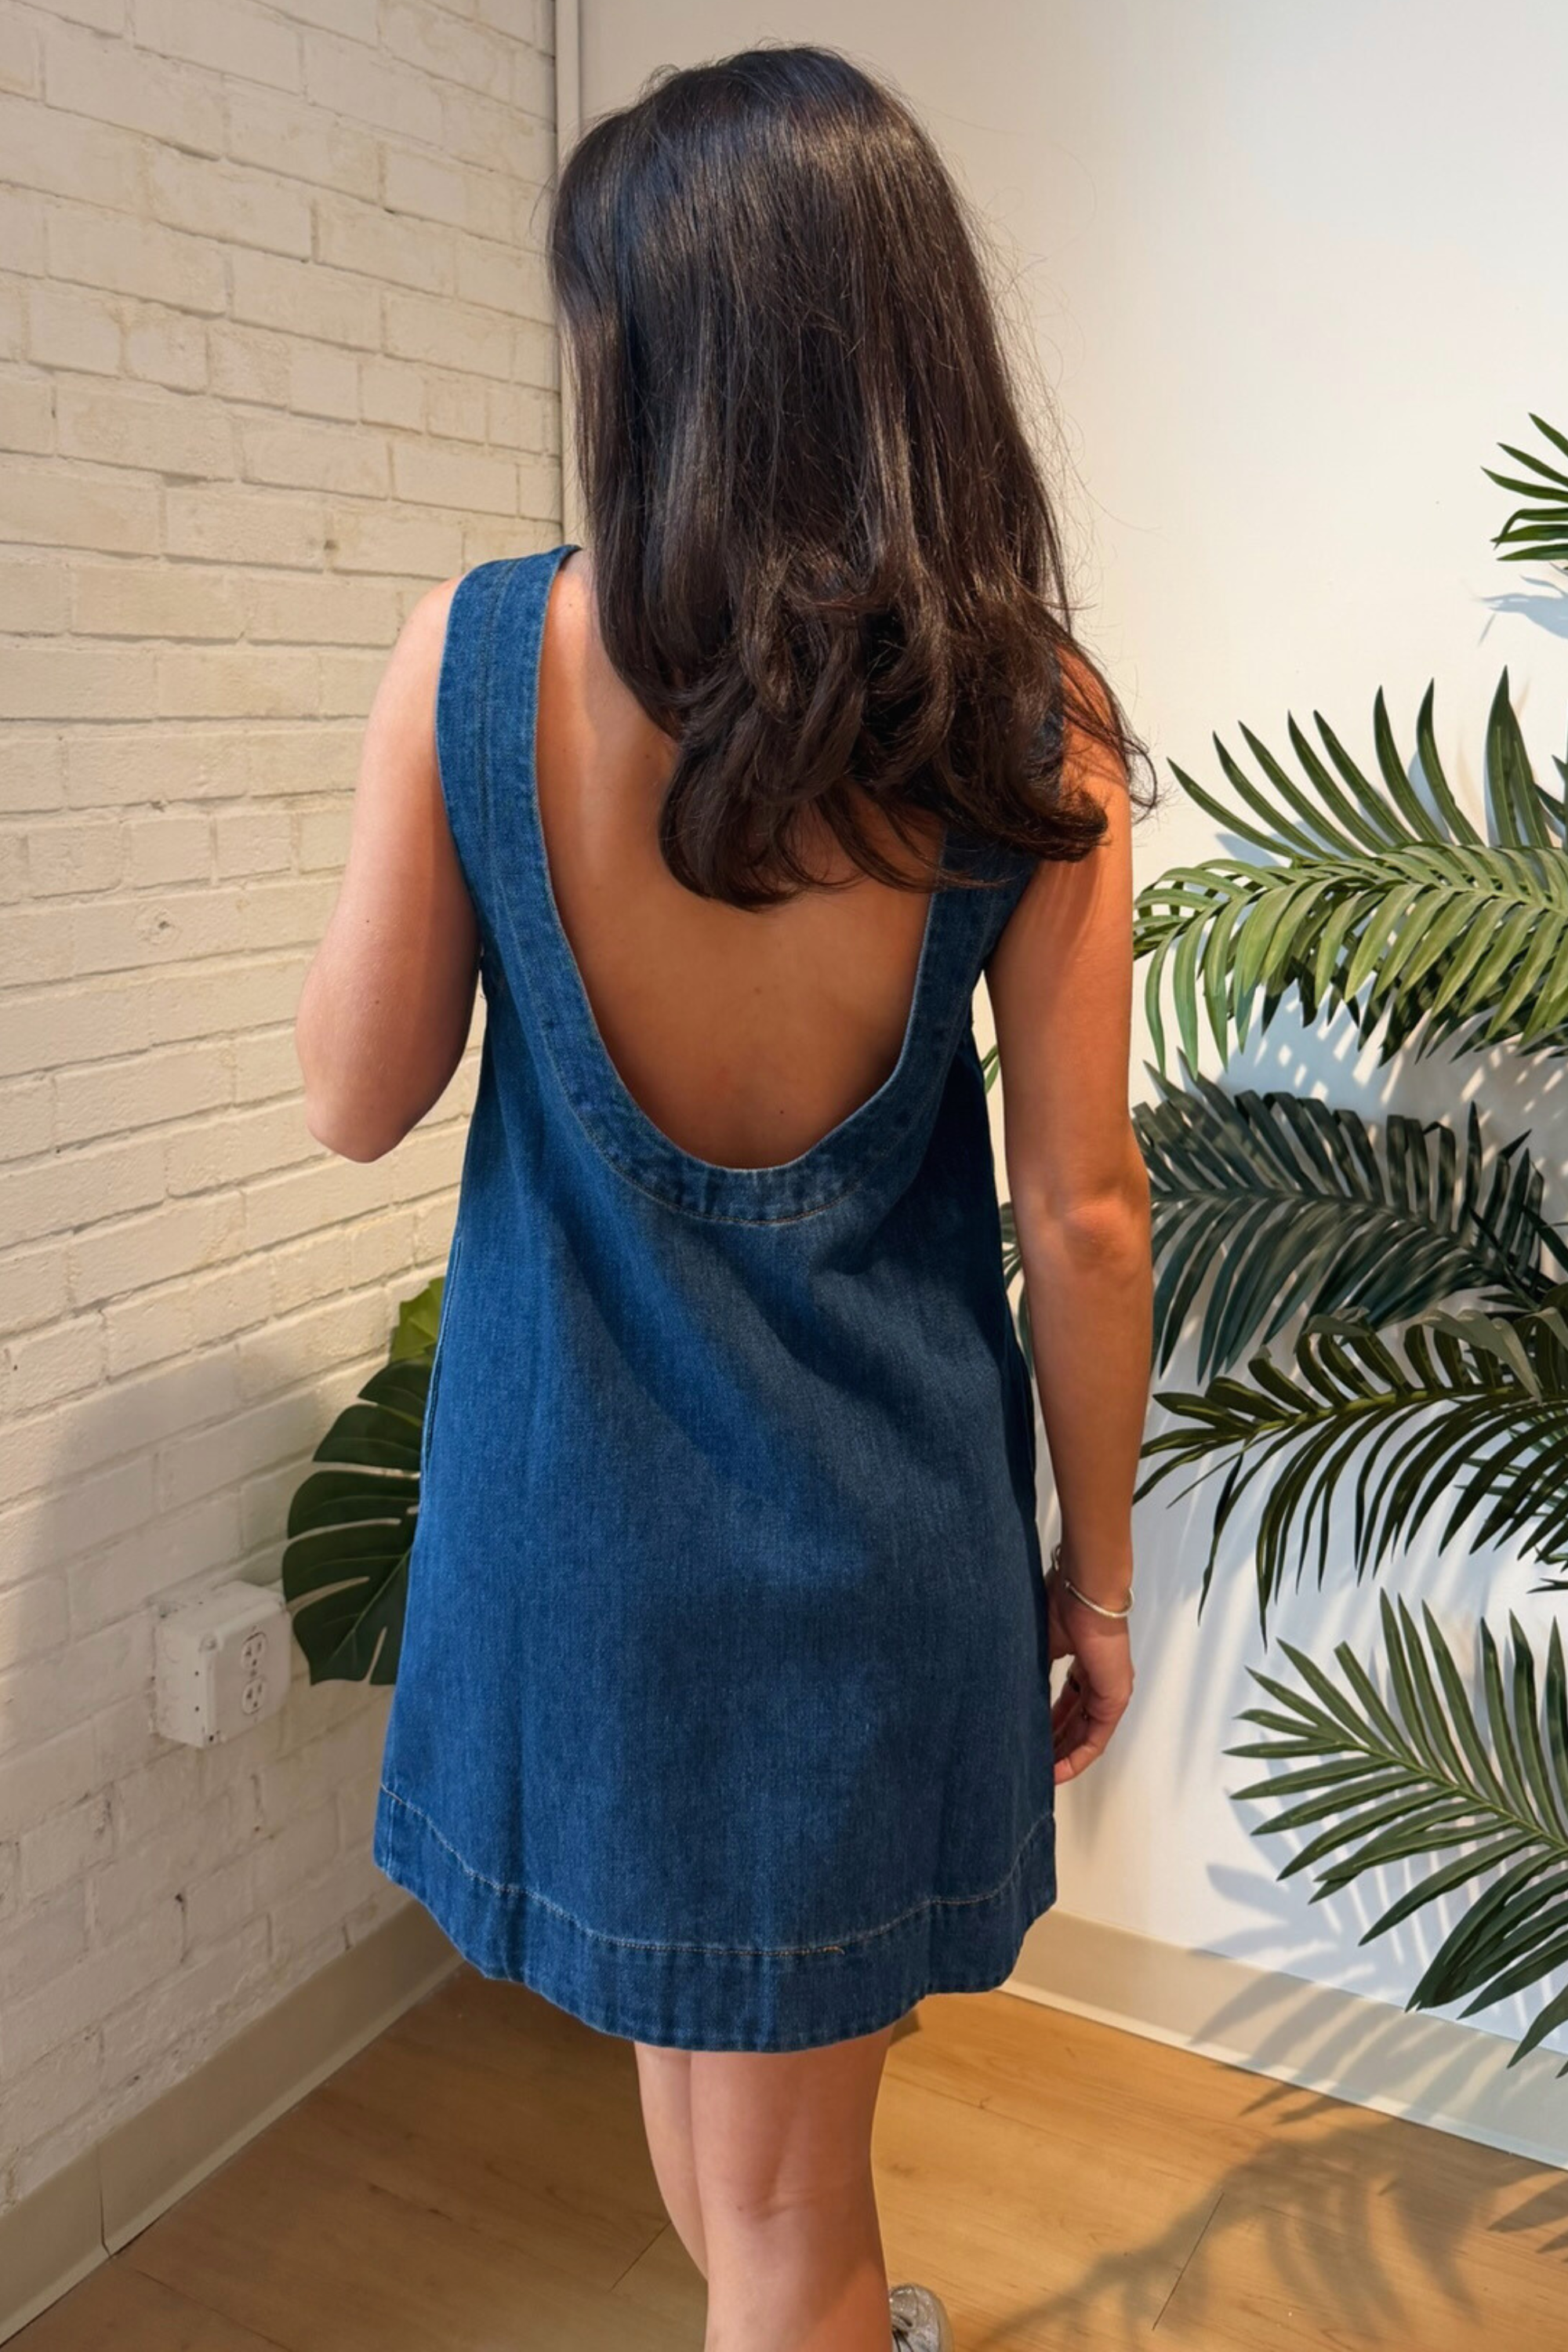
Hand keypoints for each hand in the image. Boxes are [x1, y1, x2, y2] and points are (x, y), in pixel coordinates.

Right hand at [1046, 1567, 1134, 1784]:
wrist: (1085, 1591)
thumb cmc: (1061, 1606)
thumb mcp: (1041, 1643)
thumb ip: (1033, 1670)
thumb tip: (1011, 1691)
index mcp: (1084, 1664)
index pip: (1067, 1703)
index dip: (1048, 1724)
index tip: (1028, 1739)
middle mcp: (1100, 1680)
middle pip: (1076, 1722)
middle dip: (1054, 1745)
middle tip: (1032, 1764)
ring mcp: (1110, 1690)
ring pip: (1086, 1734)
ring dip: (1064, 1755)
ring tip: (1041, 1775)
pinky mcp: (1115, 1698)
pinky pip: (1096, 1736)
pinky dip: (1078, 1755)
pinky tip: (1058, 1769)